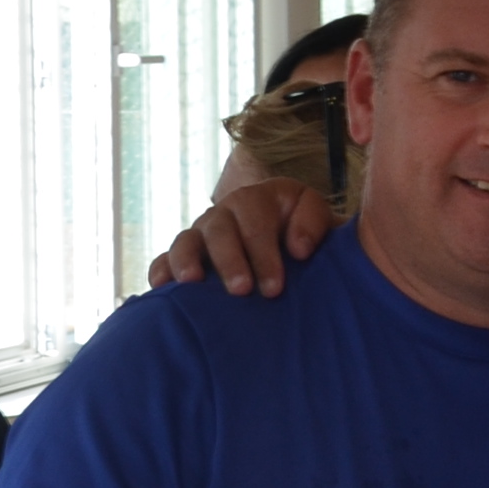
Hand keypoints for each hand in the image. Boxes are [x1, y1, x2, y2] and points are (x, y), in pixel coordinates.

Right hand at [150, 176, 334, 296]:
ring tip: (192, 283)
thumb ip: (316, 225)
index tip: (275, 287)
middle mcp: (231, 210)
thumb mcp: (326, 226)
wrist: (305, 255)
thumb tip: (297, 249)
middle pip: (220, 227)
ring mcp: (205, 232)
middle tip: (241, 290)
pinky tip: (162, 288)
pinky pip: (165, 259)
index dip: (264, 251)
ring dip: (188, 260)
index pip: (258, 217)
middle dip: (230, 259)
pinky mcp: (187, 255)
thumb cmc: (315, 243)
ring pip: (188, 239)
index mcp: (265, 197)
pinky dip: (162, 271)